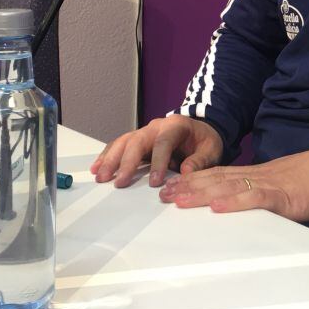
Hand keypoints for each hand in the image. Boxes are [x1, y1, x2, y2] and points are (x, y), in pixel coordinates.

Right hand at [90, 115, 223, 187]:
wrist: (200, 131)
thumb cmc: (204, 141)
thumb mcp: (212, 150)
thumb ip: (200, 161)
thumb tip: (185, 172)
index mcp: (176, 125)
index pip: (164, 142)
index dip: (158, 161)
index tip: (155, 182)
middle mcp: (157, 126)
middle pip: (137, 141)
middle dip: (127, 162)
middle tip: (119, 182)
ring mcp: (144, 132)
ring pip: (124, 141)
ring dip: (111, 159)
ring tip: (101, 176)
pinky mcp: (137, 140)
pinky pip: (119, 145)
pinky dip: (107, 156)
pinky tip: (97, 168)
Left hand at [159, 148, 308, 222]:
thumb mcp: (279, 183)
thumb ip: (260, 191)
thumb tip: (241, 202)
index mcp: (255, 174)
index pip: (218, 174)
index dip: (193, 180)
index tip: (172, 186)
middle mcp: (255, 176)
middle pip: (216, 179)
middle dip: (188, 187)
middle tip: (164, 194)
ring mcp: (267, 184)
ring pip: (228, 187)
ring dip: (202, 193)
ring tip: (180, 200)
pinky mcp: (282, 196)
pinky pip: (254, 199)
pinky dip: (234, 202)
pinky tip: (218, 207)